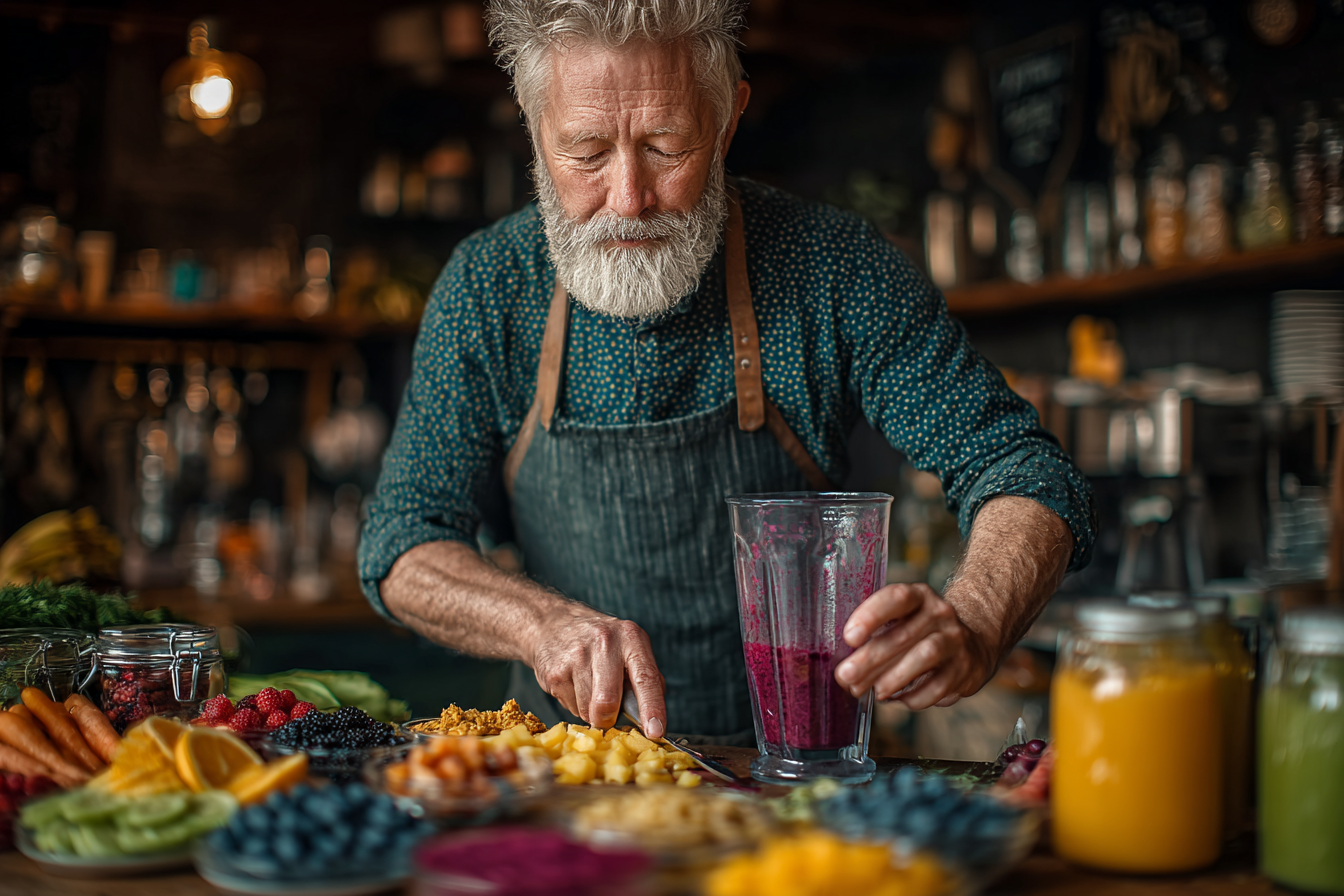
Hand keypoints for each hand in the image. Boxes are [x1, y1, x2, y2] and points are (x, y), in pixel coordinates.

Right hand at [529, 606, 666, 735]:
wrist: (555, 624)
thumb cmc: (603, 644)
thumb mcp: (630, 649)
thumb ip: (645, 679)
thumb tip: (653, 720)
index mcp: (631, 637)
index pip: (646, 677)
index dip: (652, 707)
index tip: (656, 732)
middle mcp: (604, 643)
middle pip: (608, 702)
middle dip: (608, 718)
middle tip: (608, 713)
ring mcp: (576, 656)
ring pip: (587, 710)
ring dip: (591, 711)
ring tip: (589, 688)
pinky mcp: (554, 672)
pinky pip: (570, 707)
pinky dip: (575, 704)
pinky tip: (574, 684)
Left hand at [833, 583, 996, 710]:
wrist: (973, 643)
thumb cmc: (921, 632)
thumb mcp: (902, 619)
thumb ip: (875, 634)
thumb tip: (843, 666)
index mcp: (919, 596)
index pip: (896, 598)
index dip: (871, 616)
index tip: (849, 637)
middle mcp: (940, 614)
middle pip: (904, 634)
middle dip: (870, 659)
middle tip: (846, 676)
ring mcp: (956, 640)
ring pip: (924, 656)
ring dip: (894, 677)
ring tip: (874, 691)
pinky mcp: (966, 669)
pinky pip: (939, 686)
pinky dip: (915, 697)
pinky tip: (897, 699)